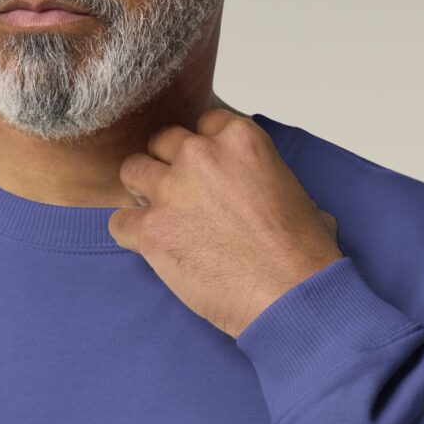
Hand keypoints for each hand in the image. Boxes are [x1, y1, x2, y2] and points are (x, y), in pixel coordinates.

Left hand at [107, 109, 343, 337]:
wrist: (291, 297)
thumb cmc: (303, 256)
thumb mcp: (299, 197)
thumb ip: (270, 183)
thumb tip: (272, 199)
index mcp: (239, 140)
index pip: (202, 126)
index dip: (202, 154)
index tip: (207, 177)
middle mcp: (201, 156)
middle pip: (162, 143)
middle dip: (168, 168)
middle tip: (181, 200)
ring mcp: (172, 192)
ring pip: (132, 171)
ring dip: (143, 194)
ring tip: (162, 220)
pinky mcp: (152, 231)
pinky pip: (119, 222)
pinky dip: (131, 235)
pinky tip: (153, 250)